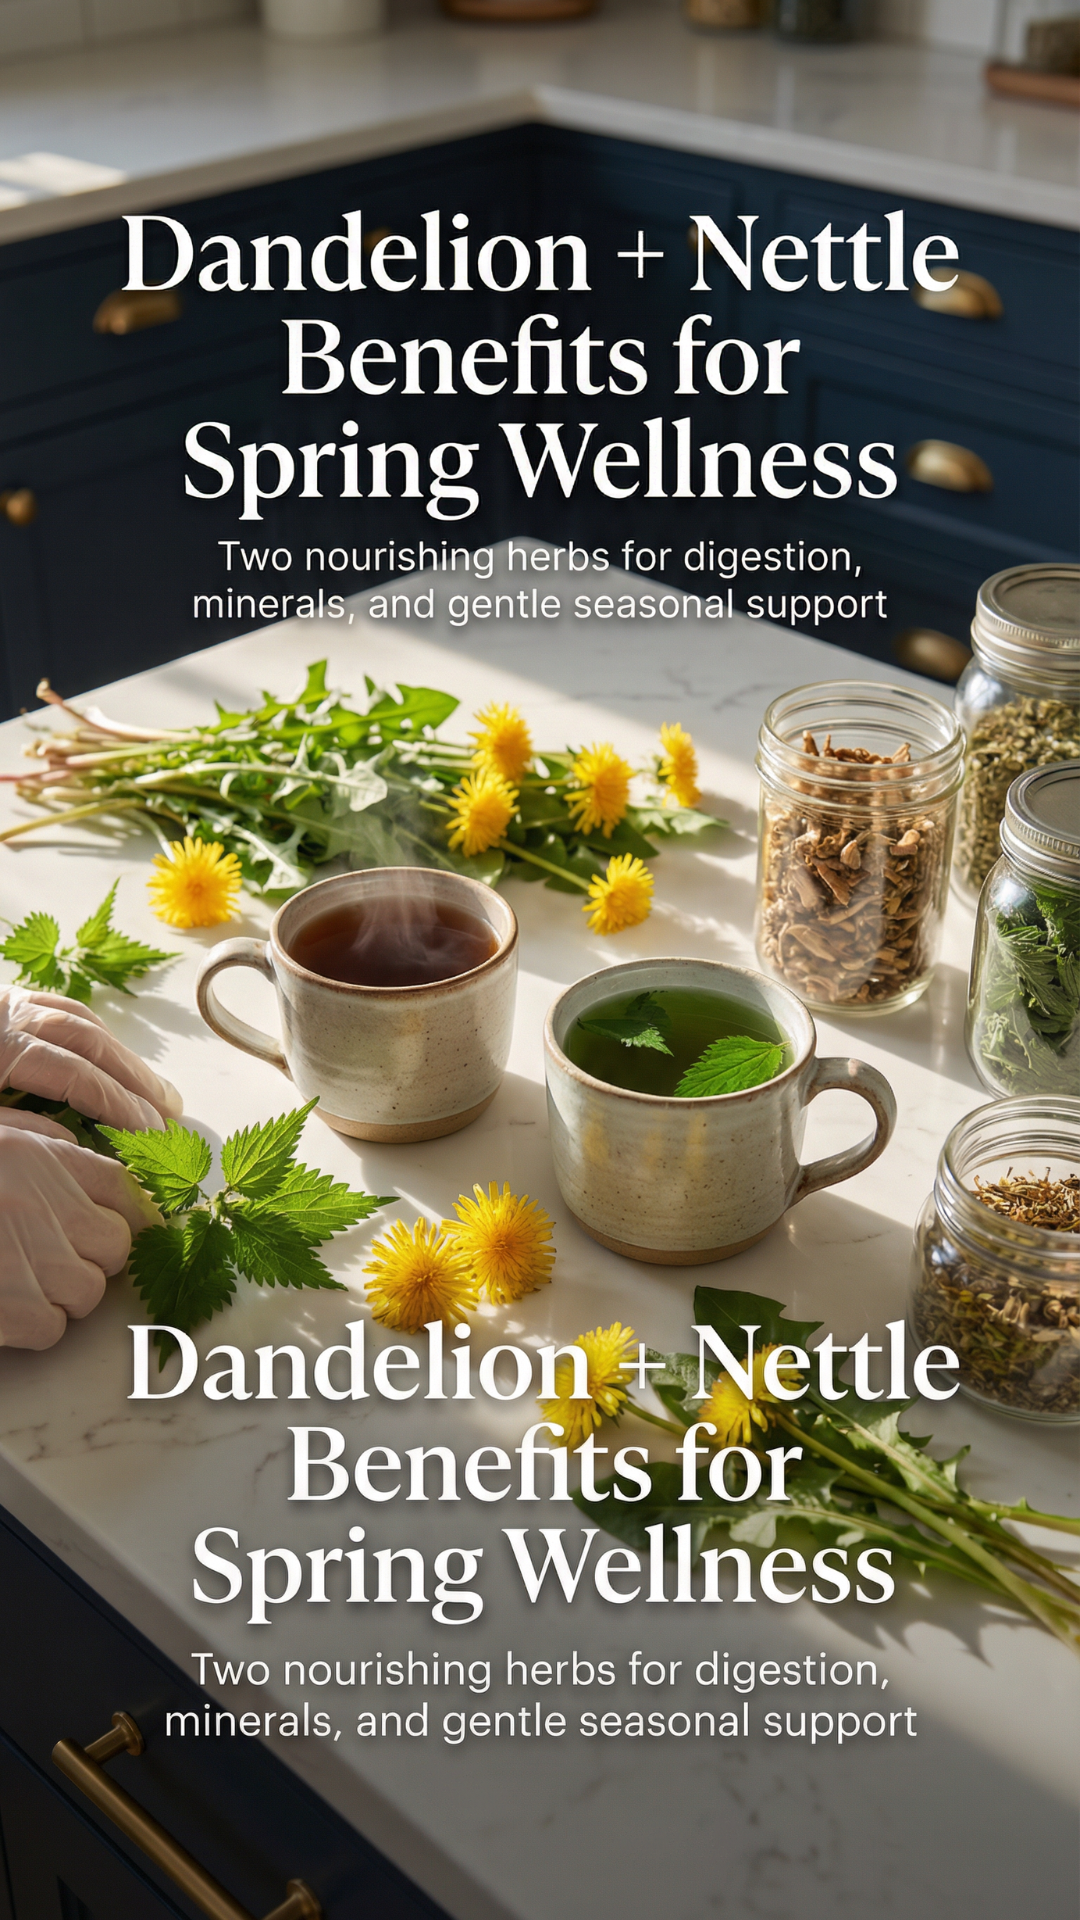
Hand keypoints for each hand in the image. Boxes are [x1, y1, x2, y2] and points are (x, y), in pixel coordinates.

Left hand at [0, 985, 181, 1131]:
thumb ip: (19, 1135)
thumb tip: (78, 1143)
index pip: (75, 1075)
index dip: (119, 1105)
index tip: (151, 1133)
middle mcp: (4, 1015)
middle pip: (86, 1038)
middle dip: (133, 1076)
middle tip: (169, 1110)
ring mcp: (4, 1004)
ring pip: (76, 1017)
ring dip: (117, 1052)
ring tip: (150, 1087)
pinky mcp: (1, 1004)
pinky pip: (56, 1006)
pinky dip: (90, 1031)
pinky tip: (107, 1054)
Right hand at [0, 1110, 161, 1348]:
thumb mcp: (0, 1148)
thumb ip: (43, 1159)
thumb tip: (98, 1183)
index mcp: (35, 1156)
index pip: (120, 1185)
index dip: (137, 1214)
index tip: (141, 1230)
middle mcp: (43, 1201)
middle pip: (115, 1244)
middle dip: (90, 1260)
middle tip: (45, 1261)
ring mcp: (34, 1256)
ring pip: (88, 1291)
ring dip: (58, 1296)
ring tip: (13, 1280)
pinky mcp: (16, 1307)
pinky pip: (52, 1328)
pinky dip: (30, 1326)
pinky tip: (2, 1308)